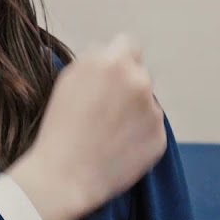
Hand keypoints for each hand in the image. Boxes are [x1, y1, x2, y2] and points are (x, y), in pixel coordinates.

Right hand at [8, 34, 166, 219]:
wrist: (65, 175)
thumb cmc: (59, 127)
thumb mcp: (67, 80)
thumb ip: (94, 62)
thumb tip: (110, 58)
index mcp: (113, 62)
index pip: (128, 44)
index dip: (116, 58)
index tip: (108, 75)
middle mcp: (139, 81)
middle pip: (139, 73)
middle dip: (126, 85)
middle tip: (105, 108)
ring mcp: (153, 110)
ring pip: (146, 102)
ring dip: (134, 110)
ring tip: (108, 132)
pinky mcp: (160, 137)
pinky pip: (151, 128)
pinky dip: (139, 134)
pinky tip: (117, 147)